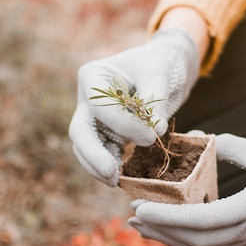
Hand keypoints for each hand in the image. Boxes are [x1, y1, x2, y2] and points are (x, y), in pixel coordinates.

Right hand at [68, 29, 199, 185]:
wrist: (164, 68)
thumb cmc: (159, 63)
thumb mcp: (159, 73)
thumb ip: (155, 100)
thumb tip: (156, 129)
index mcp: (93, 76)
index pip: (100, 107)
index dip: (124, 125)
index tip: (151, 136)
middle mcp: (87, 98)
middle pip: (80, 131)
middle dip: (93, 155)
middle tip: (112, 174)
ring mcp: (93, 118)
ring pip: (85, 148)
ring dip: (98, 167)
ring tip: (117, 182)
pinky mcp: (105, 134)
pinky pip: (101, 154)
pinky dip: (110, 166)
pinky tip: (122, 178)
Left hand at [129, 133, 245, 245]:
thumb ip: (231, 145)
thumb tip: (200, 135)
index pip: (200, 221)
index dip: (167, 219)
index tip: (140, 210)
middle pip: (196, 241)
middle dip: (161, 232)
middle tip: (132, 218)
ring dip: (171, 239)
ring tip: (144, 228)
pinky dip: (189, 239)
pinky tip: (173, 230)